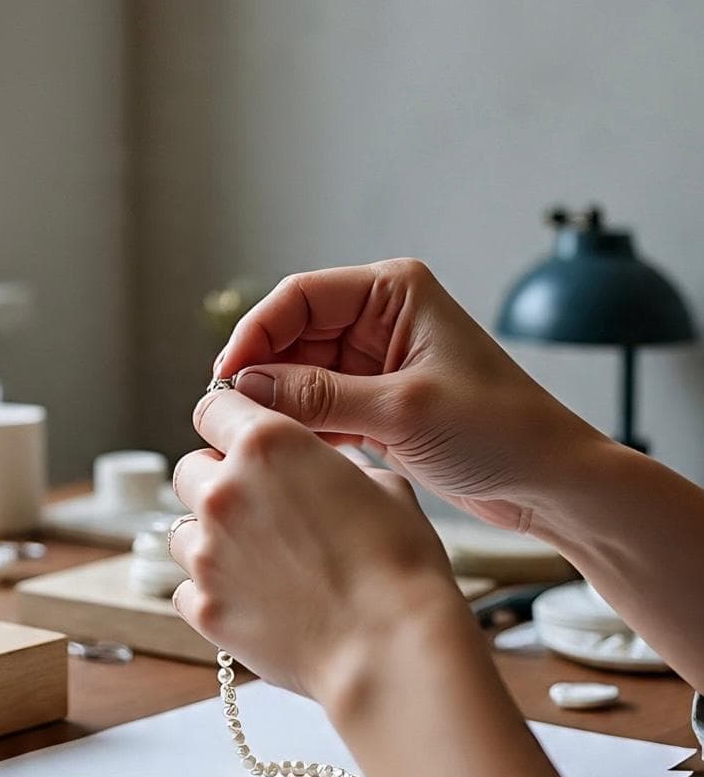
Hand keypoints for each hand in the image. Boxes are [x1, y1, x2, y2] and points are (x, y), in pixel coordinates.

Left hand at [169, 387, 472, 701]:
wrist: (390, 649)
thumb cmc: (400, 565)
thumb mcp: (384, 487)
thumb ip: (331, 468)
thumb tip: (319, 473)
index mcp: (267, 446)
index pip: (213, 408)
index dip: (227, 422)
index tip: (238, 437)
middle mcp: (224, 492)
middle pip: (189, 470)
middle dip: (218, 482)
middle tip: (261, 508)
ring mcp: (206, 553)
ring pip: (181, 529)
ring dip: (211, 537)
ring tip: (259, 560)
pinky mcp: (203, 606)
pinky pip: (187, 587)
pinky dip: (212, 590)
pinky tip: (254, 599)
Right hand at [214, 258, 606, 531]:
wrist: (550, 483)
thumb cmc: (502, 432)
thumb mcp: (402, 412)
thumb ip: (319, 397)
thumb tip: (244, 390)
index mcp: (394, 293)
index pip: (300, 297)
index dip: (256, 333)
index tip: (226, 377)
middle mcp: (381, 319)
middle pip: (293, 336)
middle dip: (263, 375)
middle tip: (233, 419)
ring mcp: (376, 363)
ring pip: (299, 375)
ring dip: (280, 406)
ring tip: (260, 442)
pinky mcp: (375, 403)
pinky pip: (318, 407)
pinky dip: (302, 428)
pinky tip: (294, 454)